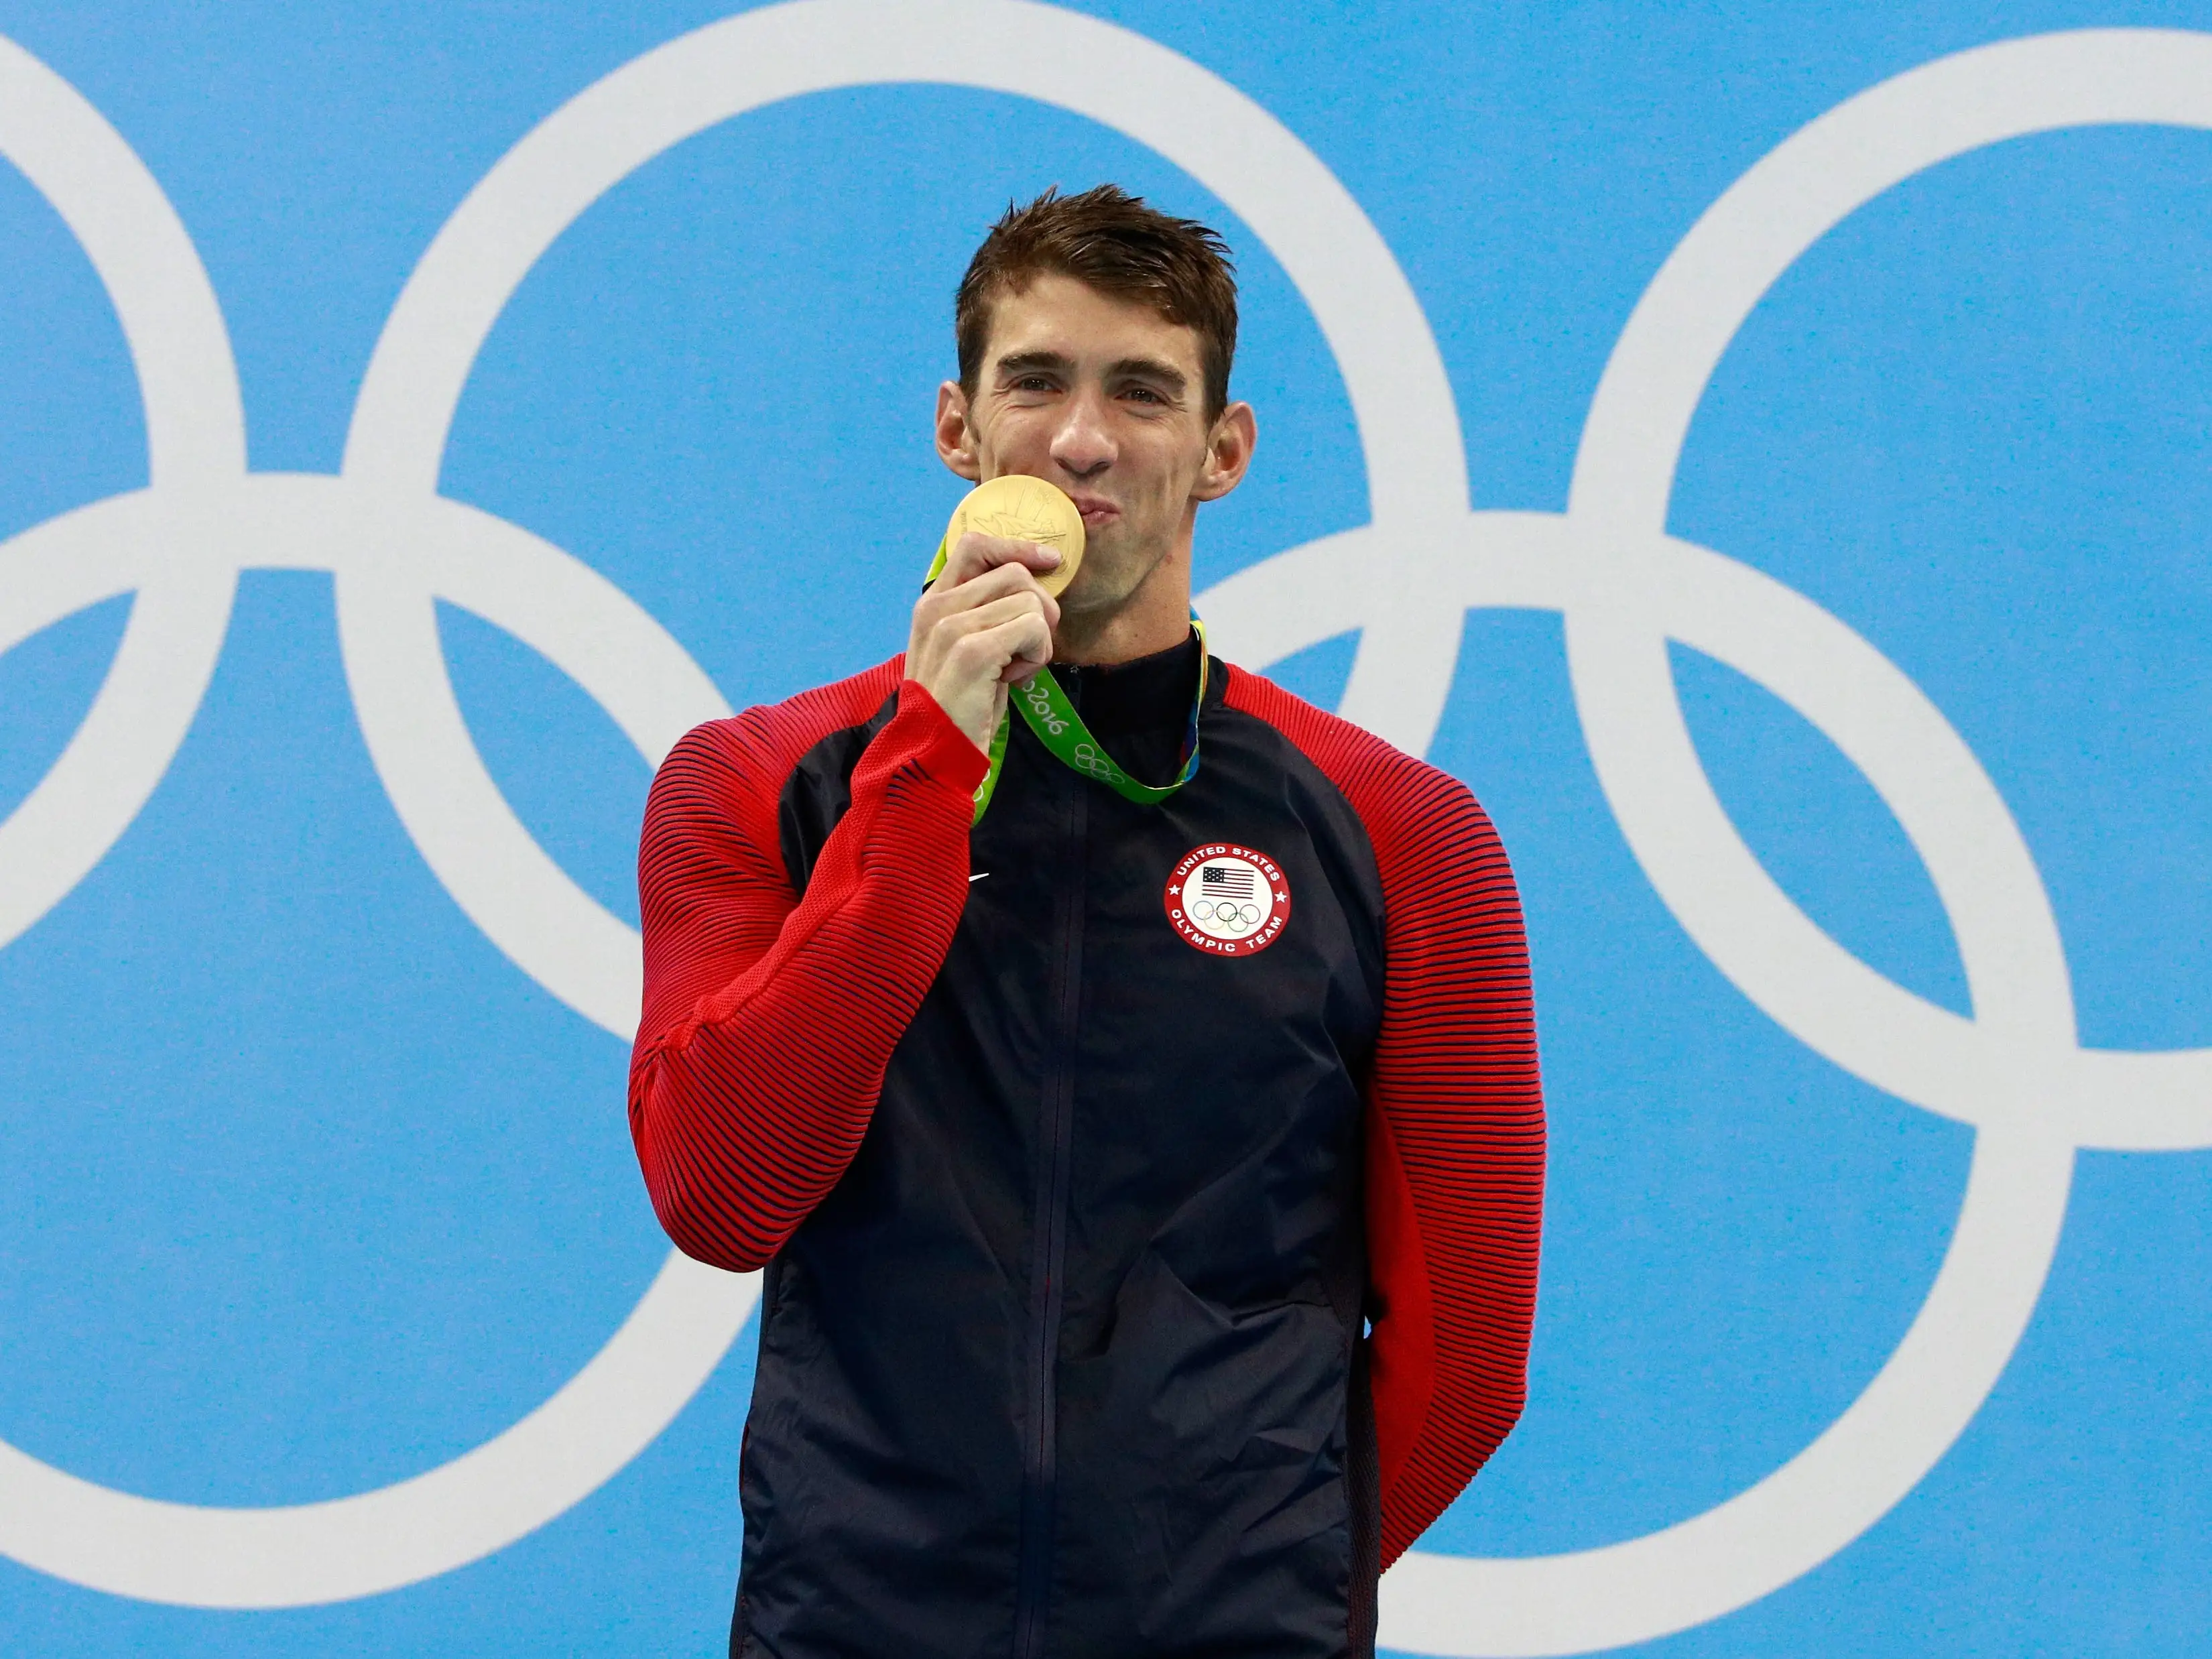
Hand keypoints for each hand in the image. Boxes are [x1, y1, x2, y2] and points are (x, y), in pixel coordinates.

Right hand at [906, 532, 1062, 751]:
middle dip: (1038, 610)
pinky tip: (1014, 679)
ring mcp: (952, 628)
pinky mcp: (974, 651)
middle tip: (1025, 648)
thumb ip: (984, 613)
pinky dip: (1037, 656)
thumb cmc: (958, 706)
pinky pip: (1034, 628)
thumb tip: (1035, 587)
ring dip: (1037, 639)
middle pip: (1015, 574)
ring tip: (1013, 670)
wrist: (934, 755)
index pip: (974, 546)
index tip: (1049, 561)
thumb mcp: (963, 648)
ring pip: (1030, 601)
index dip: (1017, 548)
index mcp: (931, 603)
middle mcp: (936, 609)